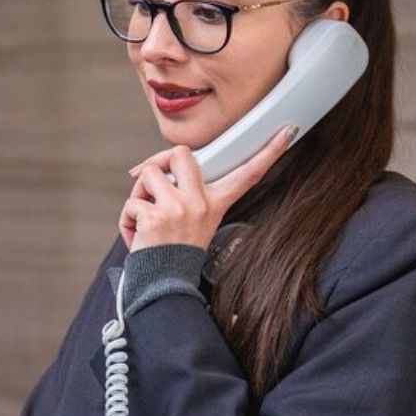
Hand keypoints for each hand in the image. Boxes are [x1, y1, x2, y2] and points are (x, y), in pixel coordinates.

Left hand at [119, 125, 296, 250]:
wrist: (165, 285)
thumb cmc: (174, 252)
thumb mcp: (193, 222)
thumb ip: (185, 195)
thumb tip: (154, 170)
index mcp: (215, 203)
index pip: (247, 174)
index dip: (270, 152)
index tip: (288, 131)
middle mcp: (201, 203)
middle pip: (181, 153)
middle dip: (160, 160)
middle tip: (154, 183)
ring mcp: (179, 208)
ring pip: (147, 174)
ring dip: (138, 195)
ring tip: (146, 219)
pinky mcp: (156, 216)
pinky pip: (131, 204)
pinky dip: (127, 220)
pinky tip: (138, 238)